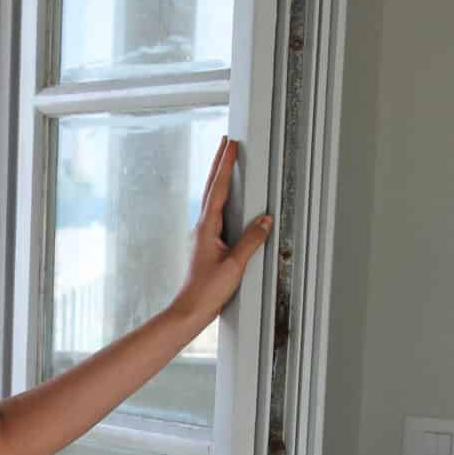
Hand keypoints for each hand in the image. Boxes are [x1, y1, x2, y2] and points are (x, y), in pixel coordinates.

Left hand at [172, 135, 273, 327]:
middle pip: (211, 188)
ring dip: (219, 179)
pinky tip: (228, 200)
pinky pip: (216, 214)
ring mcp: (202, 236)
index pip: (217, 189)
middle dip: (219, 164)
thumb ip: (251, 241)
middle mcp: (201, 228)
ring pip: (212, 200)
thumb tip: (264, 220)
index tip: (231, 146)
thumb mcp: (234, 266)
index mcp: (206, 228)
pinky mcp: (206, 245)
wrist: (189, 311)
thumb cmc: (206, 292)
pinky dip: (222, 199)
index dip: (225, 166)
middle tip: (226, 143)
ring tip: (226, 162)